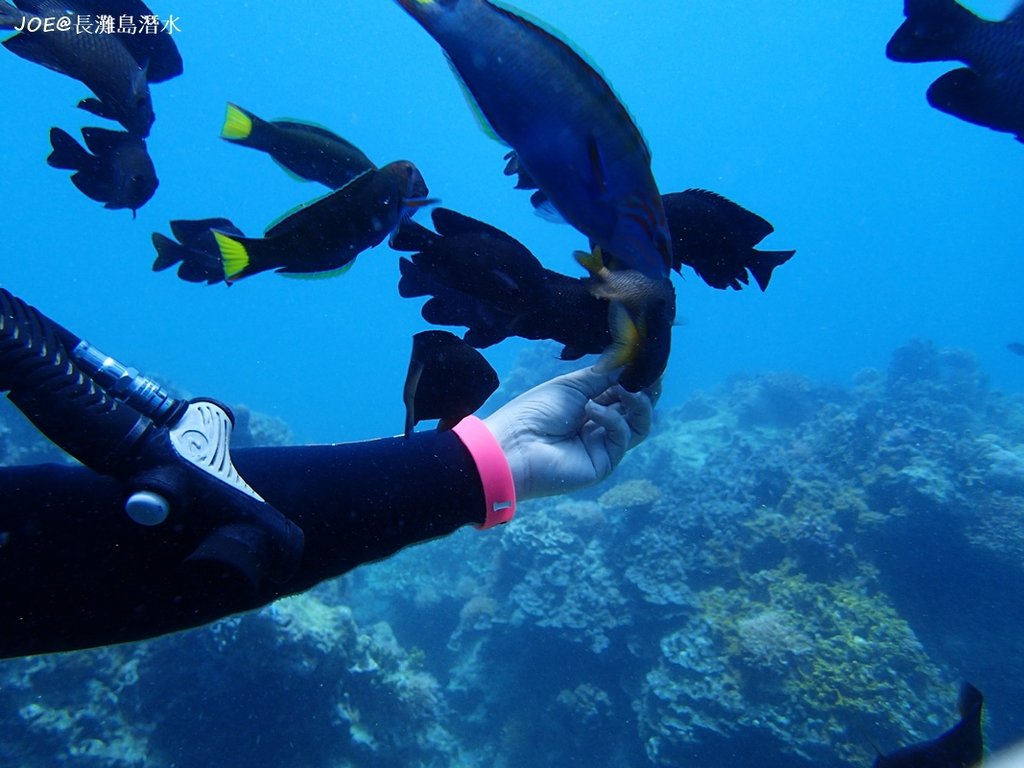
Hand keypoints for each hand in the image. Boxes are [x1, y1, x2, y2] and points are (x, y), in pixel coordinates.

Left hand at [484, 366, 657, 500]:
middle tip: (650, 373)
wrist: (514, 445)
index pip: (624, 390)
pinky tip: (592, 409)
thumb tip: (633, 362)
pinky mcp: (605, 462)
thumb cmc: (535, 411)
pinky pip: (622, 436)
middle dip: (645, 389)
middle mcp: (601, 425)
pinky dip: (612, 419)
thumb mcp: (573, 385)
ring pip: (639, 424)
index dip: (637, 376)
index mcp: (591, 405)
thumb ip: (605, 375)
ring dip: (638, 403)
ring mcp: (604, 445)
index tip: (646, 359)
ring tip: (626, 389)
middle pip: (637, 408)